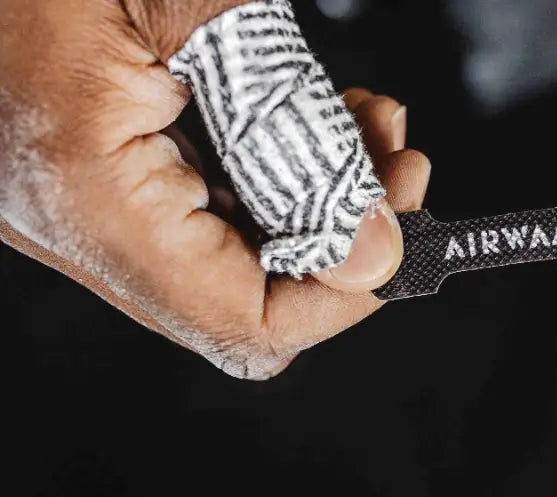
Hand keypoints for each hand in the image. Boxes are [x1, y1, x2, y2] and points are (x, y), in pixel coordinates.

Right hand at [0, 0, 430, 378]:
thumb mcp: (181, 0)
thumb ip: (288, 127)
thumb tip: (371, 247)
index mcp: (88, 194)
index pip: (244, 321)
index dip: (340, 293)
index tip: (397, 230)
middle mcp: (77, 228)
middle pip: (247, 310)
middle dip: (342, 244)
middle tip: (394, 171)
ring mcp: (79, 212)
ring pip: (233, 269)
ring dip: (317, 207)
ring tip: (363, 128)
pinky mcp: (89, 185)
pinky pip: (202, 222)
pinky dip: (273, 184)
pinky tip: (307, 121)